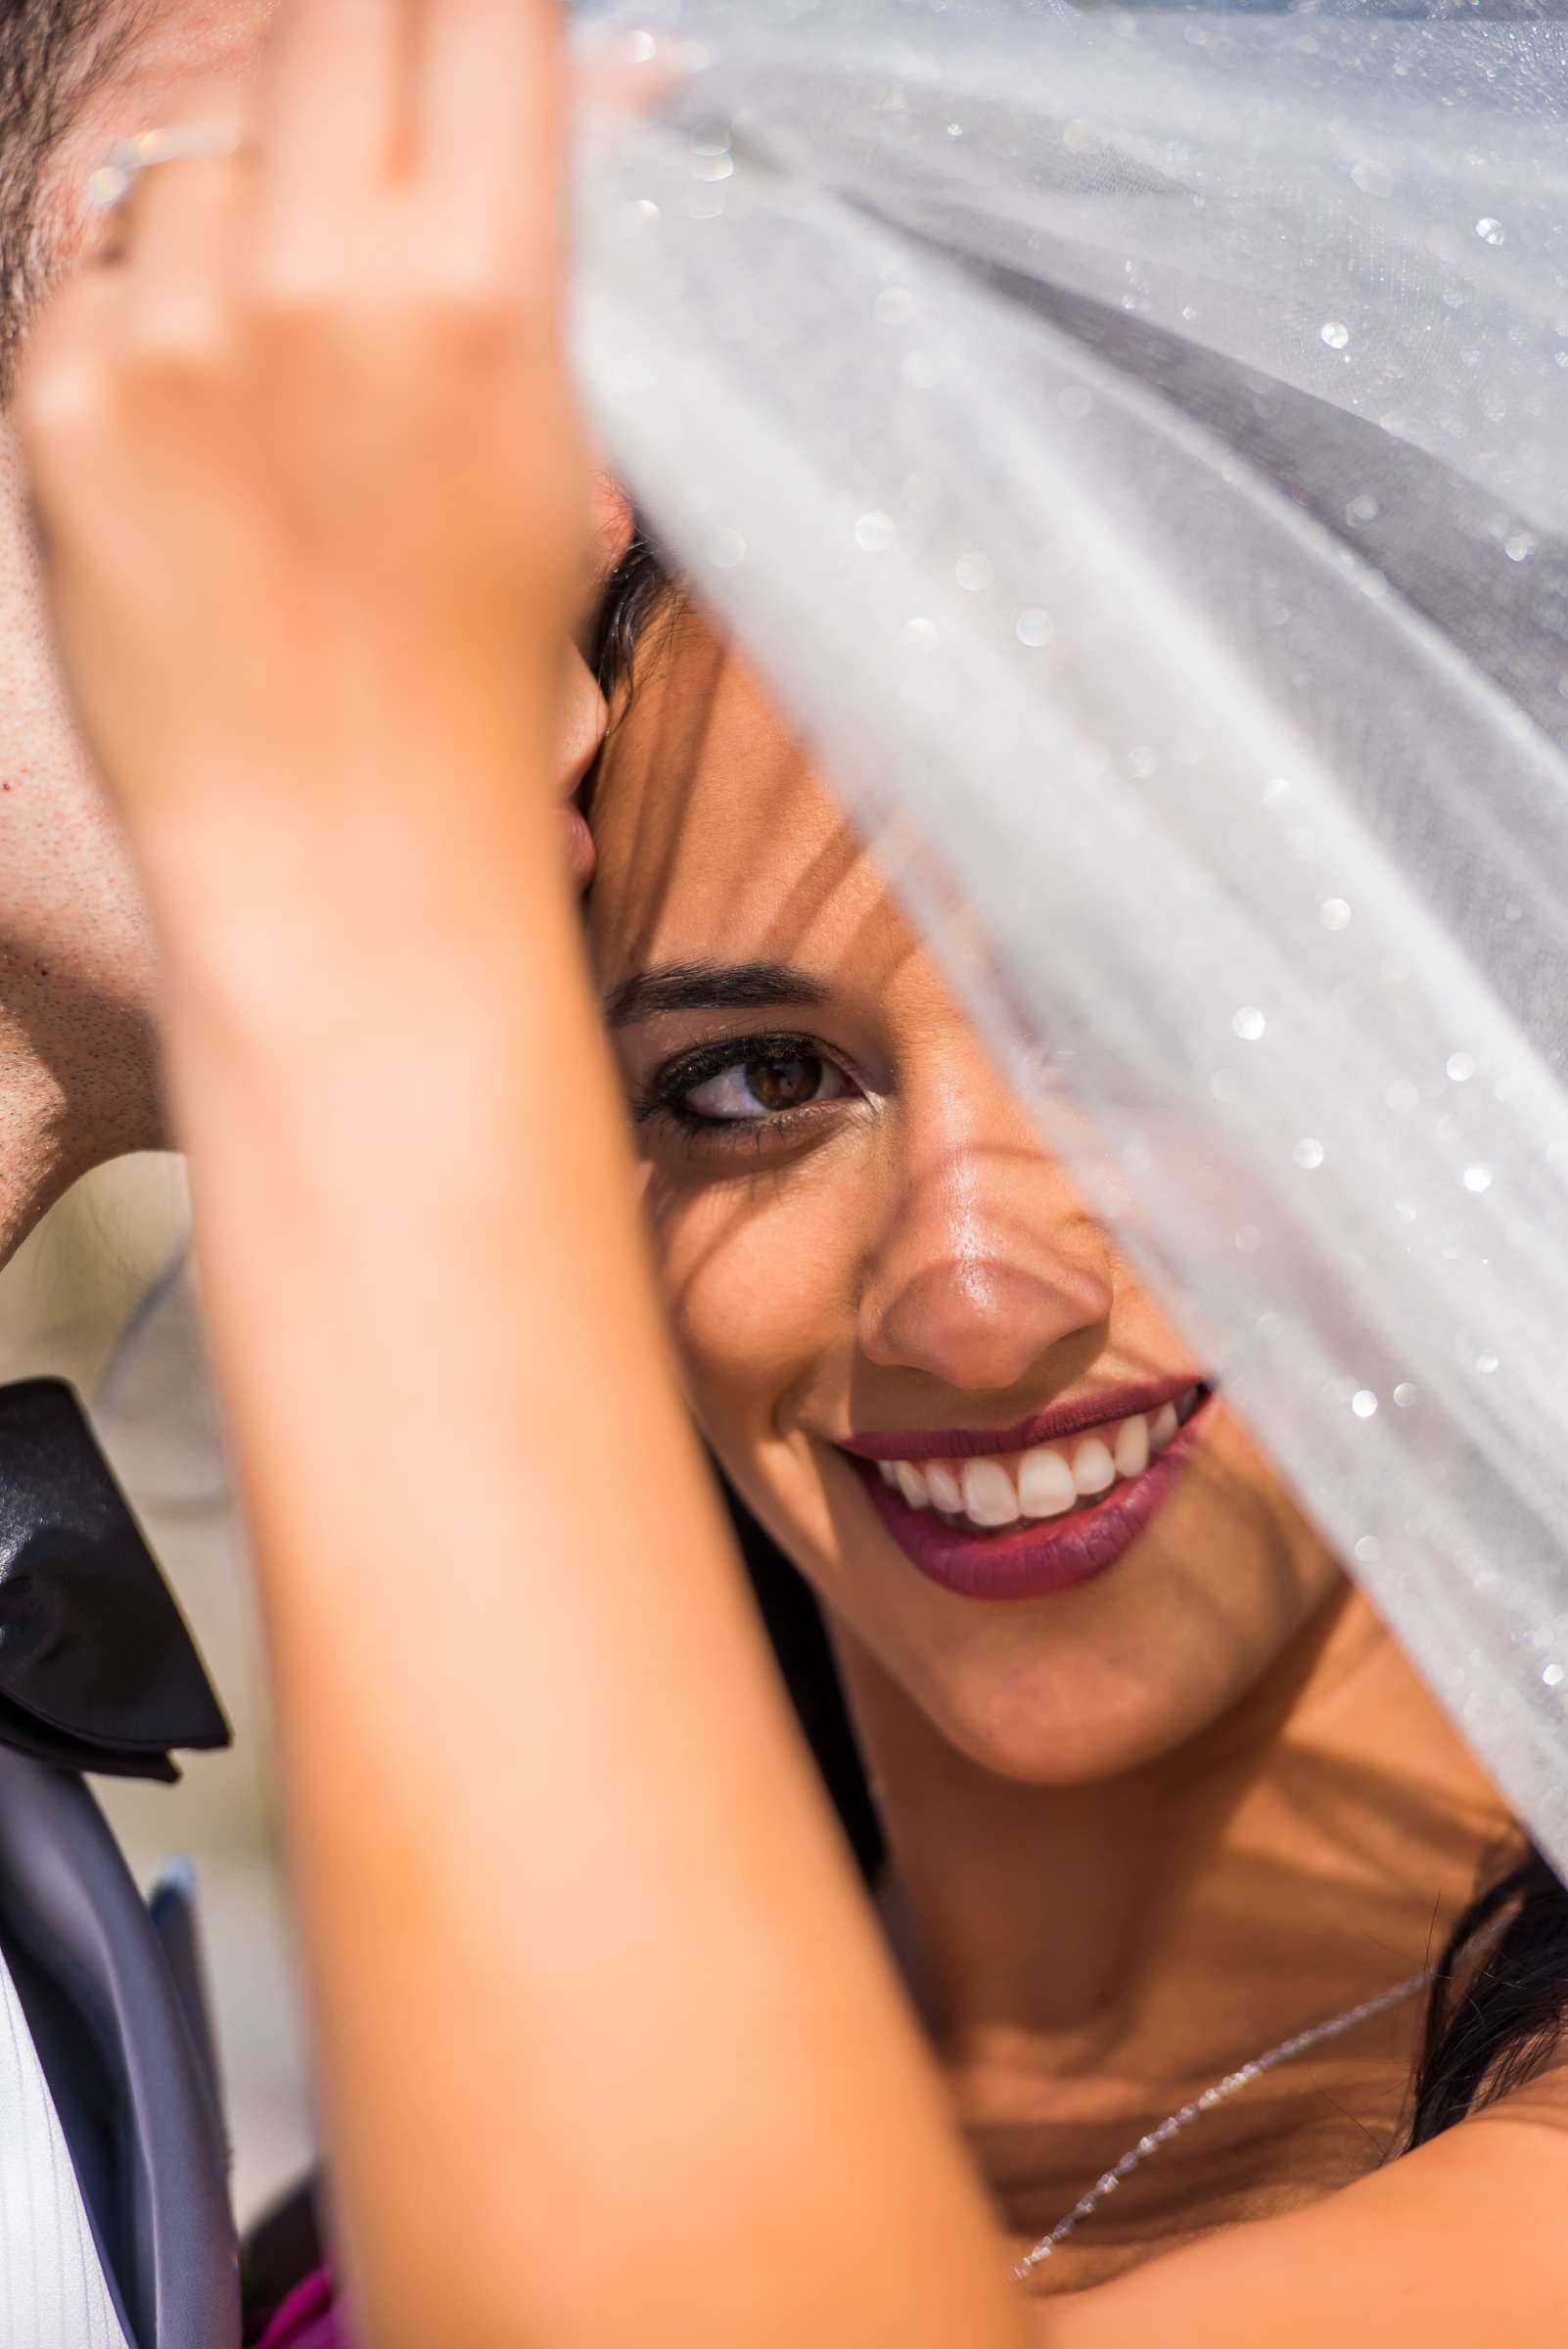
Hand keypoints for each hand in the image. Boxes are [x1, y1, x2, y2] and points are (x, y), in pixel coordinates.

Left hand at [19, 0, 593, 912]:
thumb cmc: (474, 676)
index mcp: (481, 288)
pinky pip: (109, 270)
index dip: (473, 9)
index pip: (475, 7)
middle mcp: (315, 275)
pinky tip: (205, 447)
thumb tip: (561, 80)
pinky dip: (156, 323)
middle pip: (328, 17)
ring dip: (246, 215)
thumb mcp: (555, 453)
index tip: (462, 27)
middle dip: (365, 55)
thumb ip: (523, 249)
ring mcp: (172, 329)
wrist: (340, 850)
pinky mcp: (61, 389)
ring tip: (284, 376)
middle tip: (373, 163)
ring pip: (205, 158)